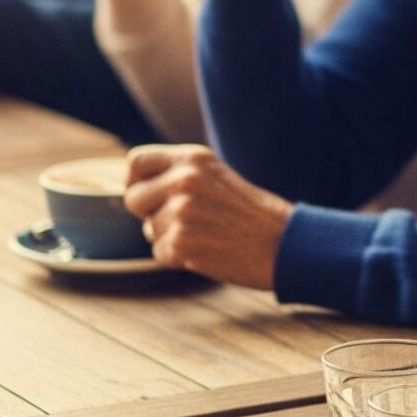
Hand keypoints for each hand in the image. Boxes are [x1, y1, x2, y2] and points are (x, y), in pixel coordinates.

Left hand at [123, 145, 293, 290]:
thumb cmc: (251, 214)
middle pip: (133, 197)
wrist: (284, 243)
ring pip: (148, 229)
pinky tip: (206, 250)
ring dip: (169, 237)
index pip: (135, 161)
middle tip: (180, 221)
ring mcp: (181, 211)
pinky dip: (177, 257)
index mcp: (193, 158)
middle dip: (148, 213)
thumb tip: (134, 188)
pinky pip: (159, 252)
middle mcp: (184, 179)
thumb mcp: (216, 177)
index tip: (148, 194)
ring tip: (205, 234)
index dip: (135, 180)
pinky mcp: (181, 241)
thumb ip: (179, 175)